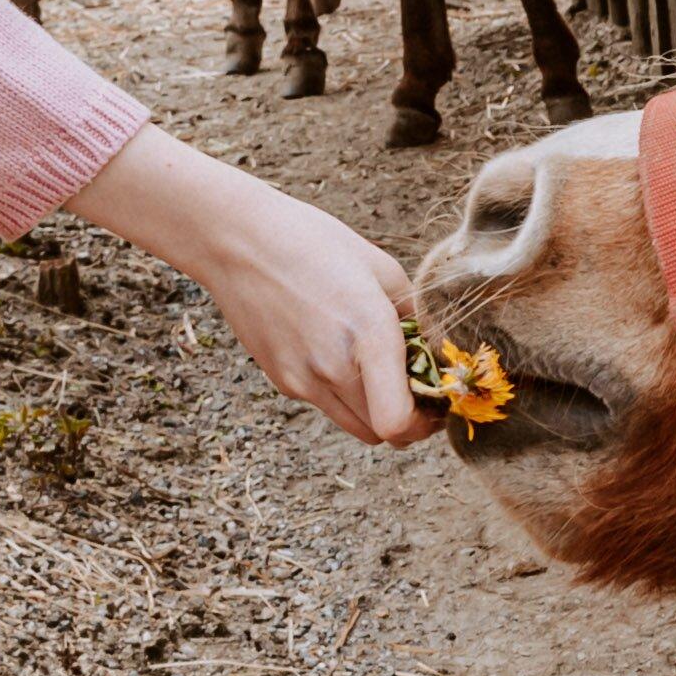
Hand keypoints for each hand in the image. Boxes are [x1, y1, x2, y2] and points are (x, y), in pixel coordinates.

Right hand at [63, 127, 432, 445]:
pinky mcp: (282, 381)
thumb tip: (436, 351)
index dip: (427, 422)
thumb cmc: (314, 242)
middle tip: (418, 390)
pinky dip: (344, 395)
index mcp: (369, 334)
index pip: (399, 423)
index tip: (437, 399)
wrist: (238, 241)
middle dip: (410, 420)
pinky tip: (339, 354)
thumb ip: (415, 316)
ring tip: (381, 374)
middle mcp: (333, 367)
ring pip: (357, 429)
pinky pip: (327, 405)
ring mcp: (303, 379)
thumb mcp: (381, 268)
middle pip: (385, 435)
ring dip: (377, 413)